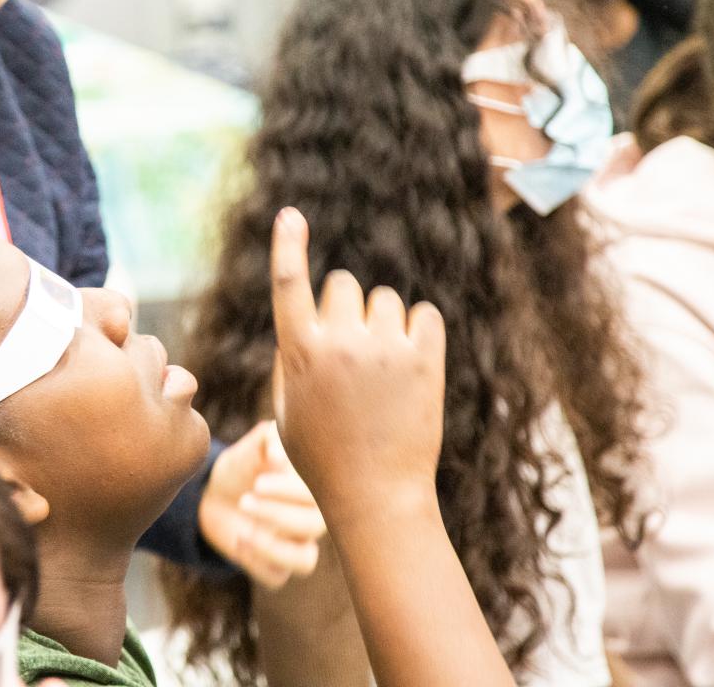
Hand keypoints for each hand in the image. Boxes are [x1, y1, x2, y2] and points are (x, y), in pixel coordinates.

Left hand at [198, 420, 326, 587]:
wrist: (218, 493)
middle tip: (244, 500)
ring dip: (274, 548)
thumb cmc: (245, 464)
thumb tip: (279, 456)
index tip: (258, 483)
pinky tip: (238, 541)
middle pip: (315, 526)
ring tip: (245, 531)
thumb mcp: (254, 445)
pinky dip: (256, 563)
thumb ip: (268, 440)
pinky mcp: (274, 567)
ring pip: (305, 562)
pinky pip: (276, 578)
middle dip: (278, 514)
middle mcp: (311, 519)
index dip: (290, 492)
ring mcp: (294, 546)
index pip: (320, 495)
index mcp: (313, 487)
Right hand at [269, 207, 446, 528]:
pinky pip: (425, 315)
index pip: (288, 283)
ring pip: (386, 299)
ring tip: (382, 370)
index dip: (288, 245)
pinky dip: (420, 331)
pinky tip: (412, 364)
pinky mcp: (426, 362)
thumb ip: (291, 357)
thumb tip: (308, 316)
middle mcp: (341, 343)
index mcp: (300, 353)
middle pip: (344, 283)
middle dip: (346, 306)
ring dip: (384, 323)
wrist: (376, 498)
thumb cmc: (323, 457)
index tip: (291, 215)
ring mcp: (385, 351)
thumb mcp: (288, 408)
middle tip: (351, 347)